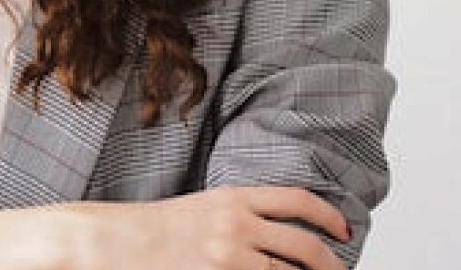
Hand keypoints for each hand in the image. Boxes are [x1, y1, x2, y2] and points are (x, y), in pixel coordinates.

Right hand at [72, 185, 349, 269]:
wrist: (117, 243)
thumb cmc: (155, 229)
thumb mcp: (202, 209)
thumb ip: (240, 215)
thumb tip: (277, 235)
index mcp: (232, 198)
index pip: (296, 200)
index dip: (328, 215)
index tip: (343, 229)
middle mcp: (237, 226)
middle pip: (305, 245)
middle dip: (332, 264)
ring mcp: (230, 259)